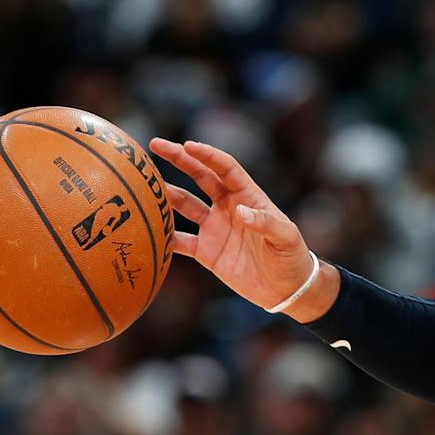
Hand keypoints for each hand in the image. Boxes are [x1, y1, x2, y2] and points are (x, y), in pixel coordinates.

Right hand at [150, 137, 334, 319]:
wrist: (287, 290)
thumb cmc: (292, 258)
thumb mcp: (286, 238)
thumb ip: (266, 223)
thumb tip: (240, 212)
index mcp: (248, 197)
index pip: (225, 169)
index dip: (207, 155)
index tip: (188, 145)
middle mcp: (228, 207)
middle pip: (199, 176)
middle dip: (178, 159)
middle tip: (156, 144)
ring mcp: (215, 228)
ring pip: (184, 205)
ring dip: (166, 195)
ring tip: (143, 185)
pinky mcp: (206, 251)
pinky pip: (180, 241)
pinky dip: (163, 236)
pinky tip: (146, 228)